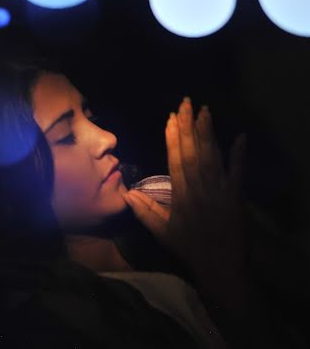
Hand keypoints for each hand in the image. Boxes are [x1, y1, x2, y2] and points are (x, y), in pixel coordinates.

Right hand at [123, 97, 247, 285]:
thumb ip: (144, 212)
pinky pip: (238, 171)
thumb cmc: (189, 248)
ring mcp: (220, 190)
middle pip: (193, 151)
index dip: (173, 138)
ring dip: (208, 132)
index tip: (170, 118)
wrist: (221, 265)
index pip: (176, 160)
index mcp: (181, 195)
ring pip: (213, 156)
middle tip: (186, 103)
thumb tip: (126, 194)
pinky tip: (241, 136)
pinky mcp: (237, 195)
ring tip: (205, 111)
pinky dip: (240, 153)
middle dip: (189, 126)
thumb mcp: (162, 232)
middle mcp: (200, 187)